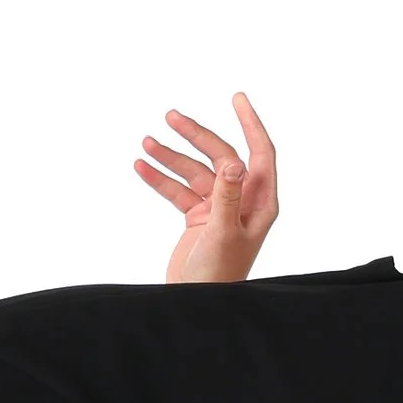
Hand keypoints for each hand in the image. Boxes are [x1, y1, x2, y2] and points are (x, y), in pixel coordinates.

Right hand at [136, 90, 279, 283]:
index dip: (250, 123)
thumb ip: (227, 197)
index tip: (237, 98)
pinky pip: (178, 191)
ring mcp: (218, 208)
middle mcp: (241, 201)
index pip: (259, 153)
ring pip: (194, 172)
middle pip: (219, 157)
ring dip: (171, 157)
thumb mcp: (223, 234)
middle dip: (196, 136)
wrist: (195, 305)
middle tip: (171, 117)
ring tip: (147, 143)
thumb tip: (234, 161)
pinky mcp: (197, 218)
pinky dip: (161, 180)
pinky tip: (142, 167)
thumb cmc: (218, 277)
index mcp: (259, 203)